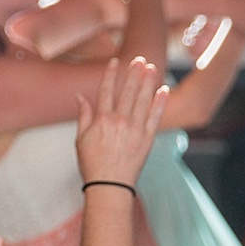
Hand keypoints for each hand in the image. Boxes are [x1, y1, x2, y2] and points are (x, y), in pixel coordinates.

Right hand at [75, 56, 168, 186]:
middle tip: (139, 59)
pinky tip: (164, 89)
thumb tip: (80, 96)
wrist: (110, 186)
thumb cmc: (92, 164)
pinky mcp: (148, 138)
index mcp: (102, 120)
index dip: (111, 74)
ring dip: (148, 82)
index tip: (115, 61)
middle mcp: (120, 121)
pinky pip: (156, 116)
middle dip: (133, 73)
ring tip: (151, 67)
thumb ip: (83, 115)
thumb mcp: (81, 139)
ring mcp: (135, 129)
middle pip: (127, 91)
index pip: (106, 91)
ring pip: (143, 99)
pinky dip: (160, 102)